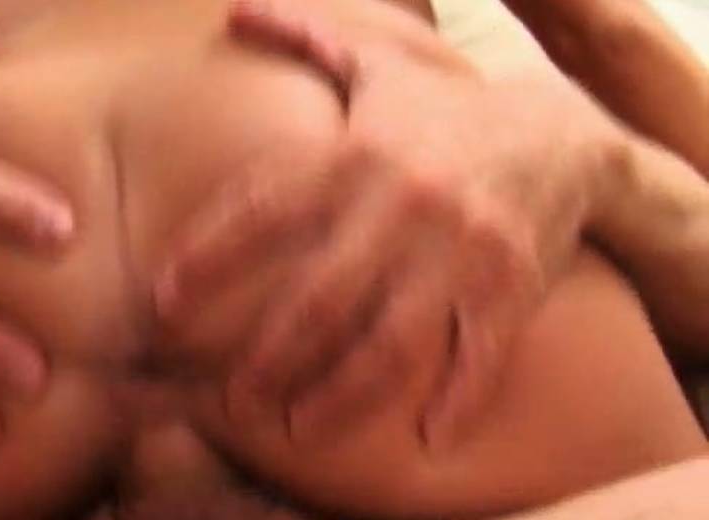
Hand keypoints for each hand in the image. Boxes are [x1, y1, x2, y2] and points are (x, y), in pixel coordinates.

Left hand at [157, 0, 622, 449]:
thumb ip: (307, 37)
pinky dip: (458, 400)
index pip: (266, 209)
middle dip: (269, 354)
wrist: (564, 135)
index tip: (163, 300)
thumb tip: (237, 8)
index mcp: (359, 153)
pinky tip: (429, 436)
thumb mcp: (381, 65)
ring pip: (391, 341)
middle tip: (232, 395)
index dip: (209, 255)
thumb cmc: (448, 109)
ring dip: (340, 394)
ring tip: (299, 427)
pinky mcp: (510, 288)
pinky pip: (480, 356)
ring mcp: (460, 252)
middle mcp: (404, 205)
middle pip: (321, 297)